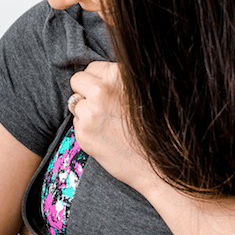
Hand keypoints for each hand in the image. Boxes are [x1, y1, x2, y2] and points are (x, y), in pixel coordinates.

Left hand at [69, 62, 157, 195]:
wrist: (160, 166)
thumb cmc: (155, 128)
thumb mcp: (145, 92)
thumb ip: (120, 81)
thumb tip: (99, 75)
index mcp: (119, 76)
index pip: (92, 68)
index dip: (98, 81)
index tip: (108, 92)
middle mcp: (102, 91)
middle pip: (78, 80)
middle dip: (86, 91)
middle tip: (103, 106)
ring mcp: (90, 112)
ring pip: (75, 102)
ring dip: (85, 110)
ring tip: (108, 123)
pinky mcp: (83, 133)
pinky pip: (76, 122)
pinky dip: (86, 128)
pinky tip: (105, 136)